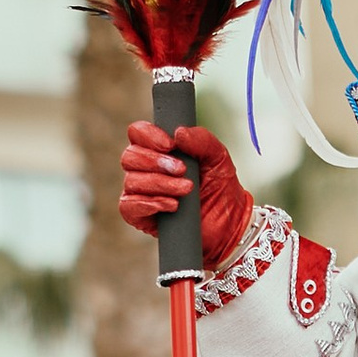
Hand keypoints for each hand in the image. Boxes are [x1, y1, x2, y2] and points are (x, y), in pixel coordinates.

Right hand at [117, 121, 254, 264]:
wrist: (228, 223)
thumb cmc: (220, 187)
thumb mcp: (218, 157)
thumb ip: (201, 140)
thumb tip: (178, 133)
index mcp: (159, 149)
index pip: (138, 133)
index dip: (149, 135)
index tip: (170, 144)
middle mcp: (145, 169)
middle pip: (130, 156)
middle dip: (156, 162)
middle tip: (182, 170)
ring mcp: (141, 193)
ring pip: (131, 181)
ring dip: (160, 184)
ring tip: (186, 190)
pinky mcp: (140, 217)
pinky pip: (128, 206)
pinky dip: (150, 203)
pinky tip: (172, 205)